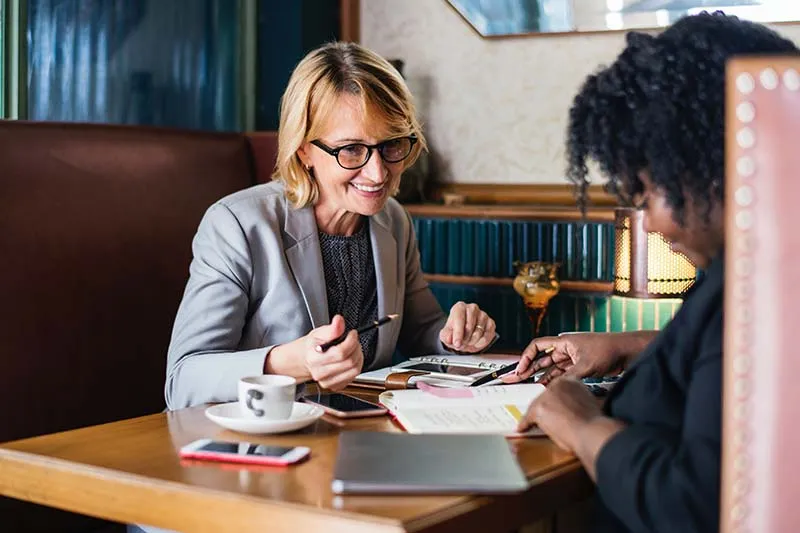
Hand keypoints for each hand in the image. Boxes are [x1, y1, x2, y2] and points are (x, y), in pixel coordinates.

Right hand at [296, 315, 363, 390]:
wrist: (306, 359)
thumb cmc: (312, 346)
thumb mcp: (319, 333)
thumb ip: (332, 328)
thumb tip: (339, 321)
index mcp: (314, 359)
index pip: (340, 352)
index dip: (351, 341)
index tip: (352, 334)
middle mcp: (320, 373)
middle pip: (349, 362)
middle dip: (355, 348)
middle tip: (353, 341)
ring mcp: (327, 382)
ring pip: (354, 370)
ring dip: (358, 357)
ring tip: (352, 349)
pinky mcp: (335, 387)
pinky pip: (353, 377)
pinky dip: (355, 366)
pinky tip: (349, 360)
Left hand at [439, 301, 496, 352]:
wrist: (464, 334)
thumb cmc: (455, 331)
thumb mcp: (446, 334)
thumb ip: (446, 336)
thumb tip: (449, 339)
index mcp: (459, 307)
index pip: (459, 319)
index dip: (458, 333)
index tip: (456, 343)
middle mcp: (472, 308)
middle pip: (469, 325)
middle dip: (465, 339)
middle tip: (461, 345)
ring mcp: (483, 315)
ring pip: (479, 331)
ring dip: (472, 342)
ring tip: (467, 344)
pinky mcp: (491, 323)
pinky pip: (488, 335)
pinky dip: (481, 343)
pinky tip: (476, 344)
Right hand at [502, 332, 624, 385]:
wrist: (627, 351)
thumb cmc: (608, 350)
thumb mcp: (586, 365)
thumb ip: (569, 377)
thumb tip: (555, 388)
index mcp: (564, 342)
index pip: (537, 346)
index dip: (526, 357)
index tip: (520, 369)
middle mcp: (566, 349)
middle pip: (542, 358)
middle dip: (529, 368)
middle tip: (517, 379)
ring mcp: (572, 358)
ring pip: (551, 368)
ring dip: (541, 376)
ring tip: (529, 386)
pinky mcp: (579, 366)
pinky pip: (561, 374)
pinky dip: (554, 380)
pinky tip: (547, 387)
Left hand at [517, 377, 602, 450]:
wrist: (591, 431)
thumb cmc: (593, 424)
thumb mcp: (588, 405)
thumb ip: (576, 402)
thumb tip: (570, 410)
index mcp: (572, 381)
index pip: (556, 390)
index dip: (553, 402)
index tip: (552, 408)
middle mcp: (559, 383)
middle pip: (544, 396)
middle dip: (544, 408)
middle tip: (544, 418)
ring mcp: (548, 394)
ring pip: (536, 405)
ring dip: (535, 416)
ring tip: (535, 425)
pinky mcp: (540, 407)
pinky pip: (528, 417)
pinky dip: (525, 424)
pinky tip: (524, 428)